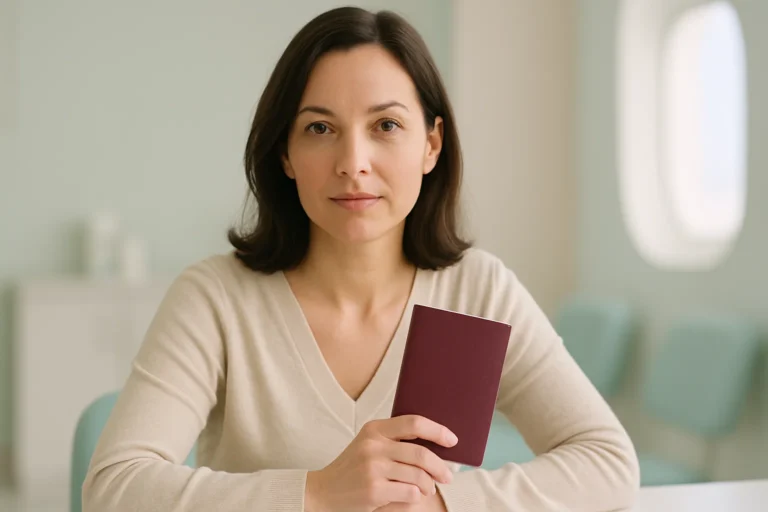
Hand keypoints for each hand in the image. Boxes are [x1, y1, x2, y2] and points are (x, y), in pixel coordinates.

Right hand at [304, 415, 456, 511]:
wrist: (322, 492)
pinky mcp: (373, 490)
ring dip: (429, 485)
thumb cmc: (353, 469)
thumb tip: (437, 447)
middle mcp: (373, 445)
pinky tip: (413, 496)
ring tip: (429, 488)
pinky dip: (417, 496)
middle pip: (421, 453)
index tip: (452, 440)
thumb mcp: (369, 446)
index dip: (437, 430)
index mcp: (374, 429)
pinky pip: (410, 493)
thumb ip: (395, 442)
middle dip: (440, 466)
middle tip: (448, 475)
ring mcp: (372, 468)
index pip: (414, 423)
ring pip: (419, 476)